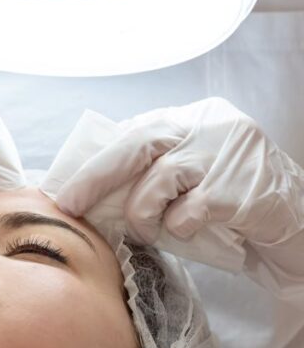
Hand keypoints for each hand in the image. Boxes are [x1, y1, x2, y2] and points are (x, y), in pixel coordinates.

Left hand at [54, 97, 303, 302]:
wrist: (300, 227)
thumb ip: (153, 168)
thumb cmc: (235, 204)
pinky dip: (179, 225)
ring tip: (144, 230)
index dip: (97, 159)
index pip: (133, 129)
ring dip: (142, 212)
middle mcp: (211, 124)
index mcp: (193, 116)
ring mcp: (230, 153)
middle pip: (138, 142)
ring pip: (160, 177)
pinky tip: (189, 231)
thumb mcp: (191, 176)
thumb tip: (91, 183)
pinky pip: (192, 209)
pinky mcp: (244, 189)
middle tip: (71, 203)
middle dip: (97, 176)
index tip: (67, 185)